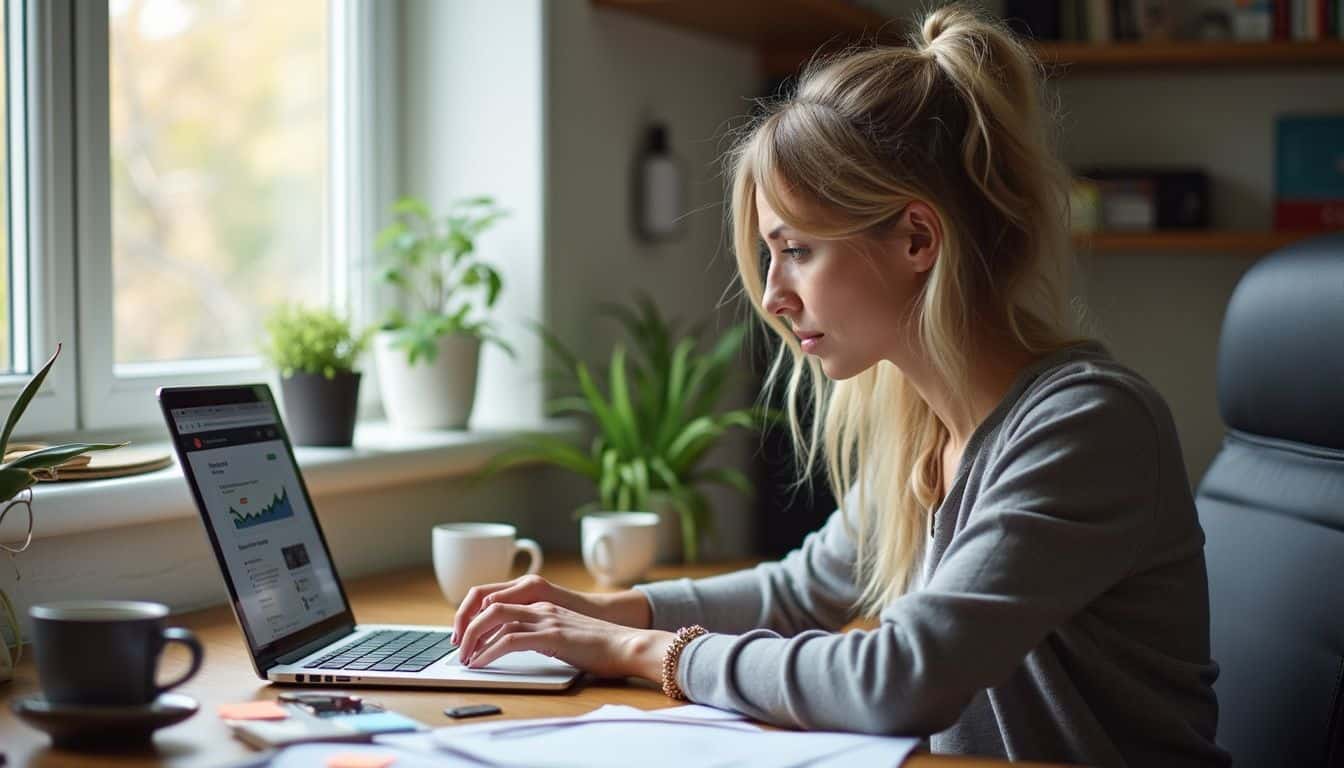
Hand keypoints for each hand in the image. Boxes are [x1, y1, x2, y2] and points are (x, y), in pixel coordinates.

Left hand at [451, 574, 649, 646]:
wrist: (628, 645)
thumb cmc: (600, 647)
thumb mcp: (563, 636)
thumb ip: (540, 635)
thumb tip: (515, 646)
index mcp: (542, 604)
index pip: (496, 601)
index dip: (474, 616)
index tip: (464, 637)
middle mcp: (540, 607)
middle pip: (488, 605)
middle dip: (465, 625)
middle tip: (458, 648)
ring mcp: (546, 619)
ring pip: (494, 619)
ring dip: (472, 639)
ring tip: (465, 658)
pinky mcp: (551, 636)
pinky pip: (508, 640)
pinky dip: (489, 652)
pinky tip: (481, 664)